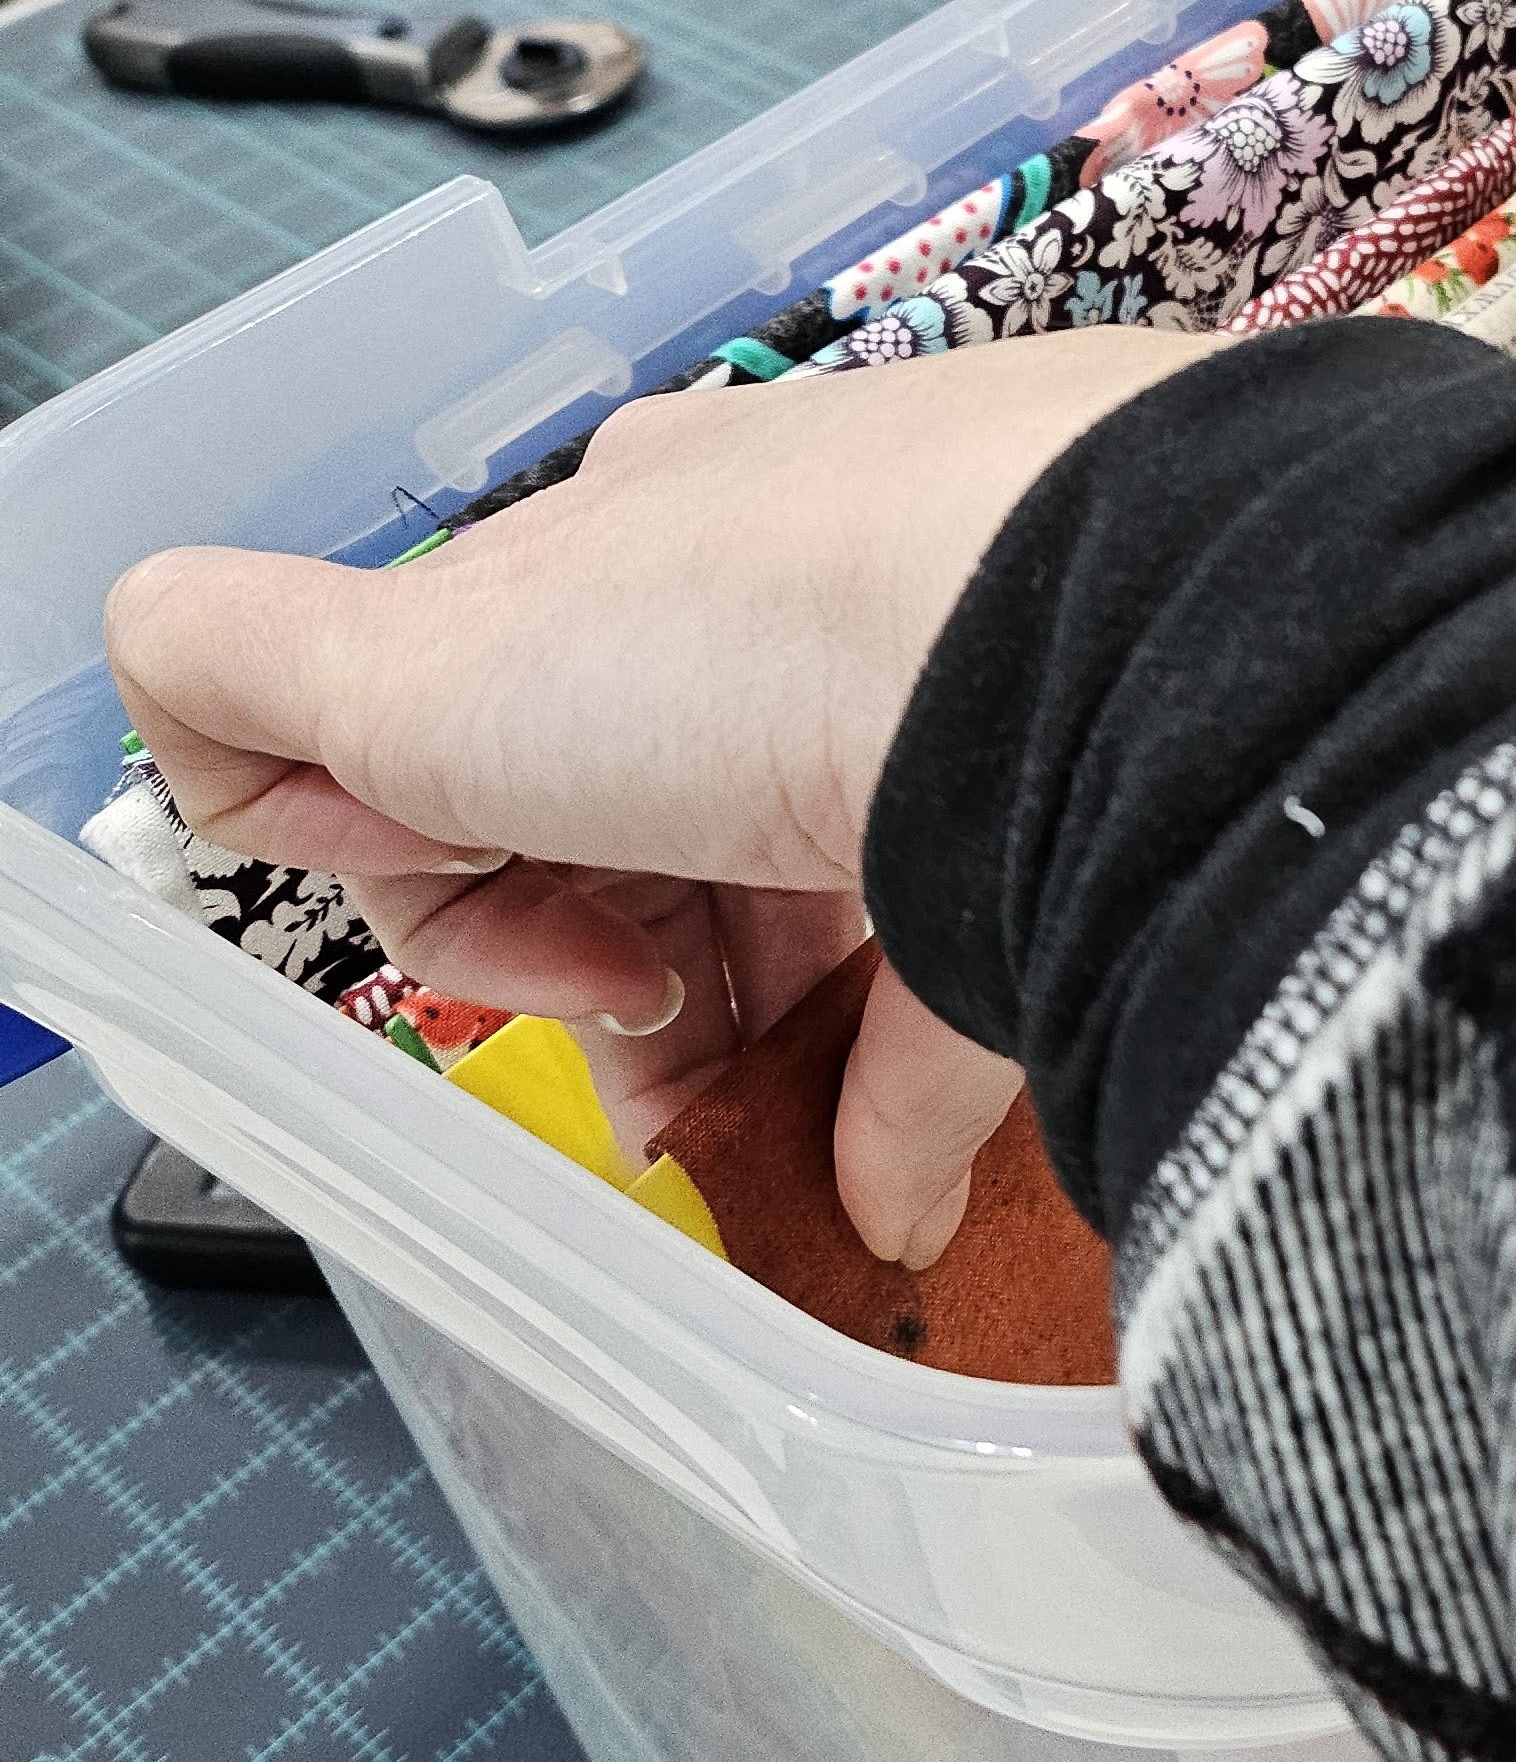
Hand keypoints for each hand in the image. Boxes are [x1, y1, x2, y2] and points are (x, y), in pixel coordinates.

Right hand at [105, 329, 1215, 1264]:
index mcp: (636, 549)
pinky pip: (960, 997)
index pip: (479, 707)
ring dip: (743, 1059)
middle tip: (632, 1053)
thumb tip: (171, 702)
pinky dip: (896, 1116)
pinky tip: (881, 1211)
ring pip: (804, 922)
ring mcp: (947, 723)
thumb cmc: (758, 629)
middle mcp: (797, 615)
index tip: (484, 888)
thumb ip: (253, 676)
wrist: (1099, 631)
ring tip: (737, 1144)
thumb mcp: (424, 657)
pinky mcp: (1071, 832)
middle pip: (647, 838)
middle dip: (605, 979)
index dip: (445, 846)